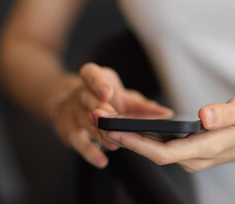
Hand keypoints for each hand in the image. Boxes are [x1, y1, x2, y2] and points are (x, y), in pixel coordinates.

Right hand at [53, 63, 171, 168]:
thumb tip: (166, 113)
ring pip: (83, 121)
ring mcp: (72, 111)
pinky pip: (78, 142)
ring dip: (99, 132)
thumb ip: (142, 105)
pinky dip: (90, 152)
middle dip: (99, 109)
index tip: (107, 92)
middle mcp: (79, 93)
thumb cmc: (107, 99)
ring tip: (115, 143)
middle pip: (86, 99)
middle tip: (112, 117)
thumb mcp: (123, 97)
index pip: (89, 73)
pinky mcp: (68, 130)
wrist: (75, 105)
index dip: (97, 83)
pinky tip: (102, 160)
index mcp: (93, 78)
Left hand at [98, 95, 234, 171]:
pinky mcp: (191, 152)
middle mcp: (195, 158)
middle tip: (100, 122)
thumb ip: (225, 113)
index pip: (165, 152)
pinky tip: (132, 126)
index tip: (115, 131)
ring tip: (108, 121)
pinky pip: (163, 148)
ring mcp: (192, 157)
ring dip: (132, 139)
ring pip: (156, 152)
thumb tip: (203, 116)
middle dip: (126, 140)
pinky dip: (145, 138)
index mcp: (206, 149)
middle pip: (154, 154)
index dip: (138, 144)